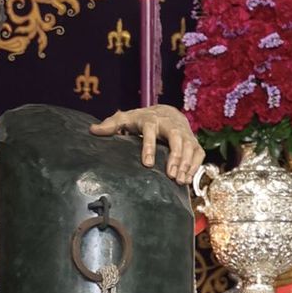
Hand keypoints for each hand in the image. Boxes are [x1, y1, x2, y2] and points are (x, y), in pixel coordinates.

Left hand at [89, 105, 203, 185]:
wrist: (167, 112)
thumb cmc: (143, 119)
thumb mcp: (125, 119)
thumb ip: (110, 125)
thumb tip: (92, 130)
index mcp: (151, 120)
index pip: (150, 131)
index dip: (149, 147)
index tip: (147, 164)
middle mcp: (170, 125)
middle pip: (176, 138)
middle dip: (175, 157)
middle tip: (171, 175)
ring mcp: (184, 132)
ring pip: (190, 146)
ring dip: (187, 163)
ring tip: (179, 180)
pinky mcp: (193, 140)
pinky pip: (198, 152)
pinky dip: (195, 165)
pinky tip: (188, 179)